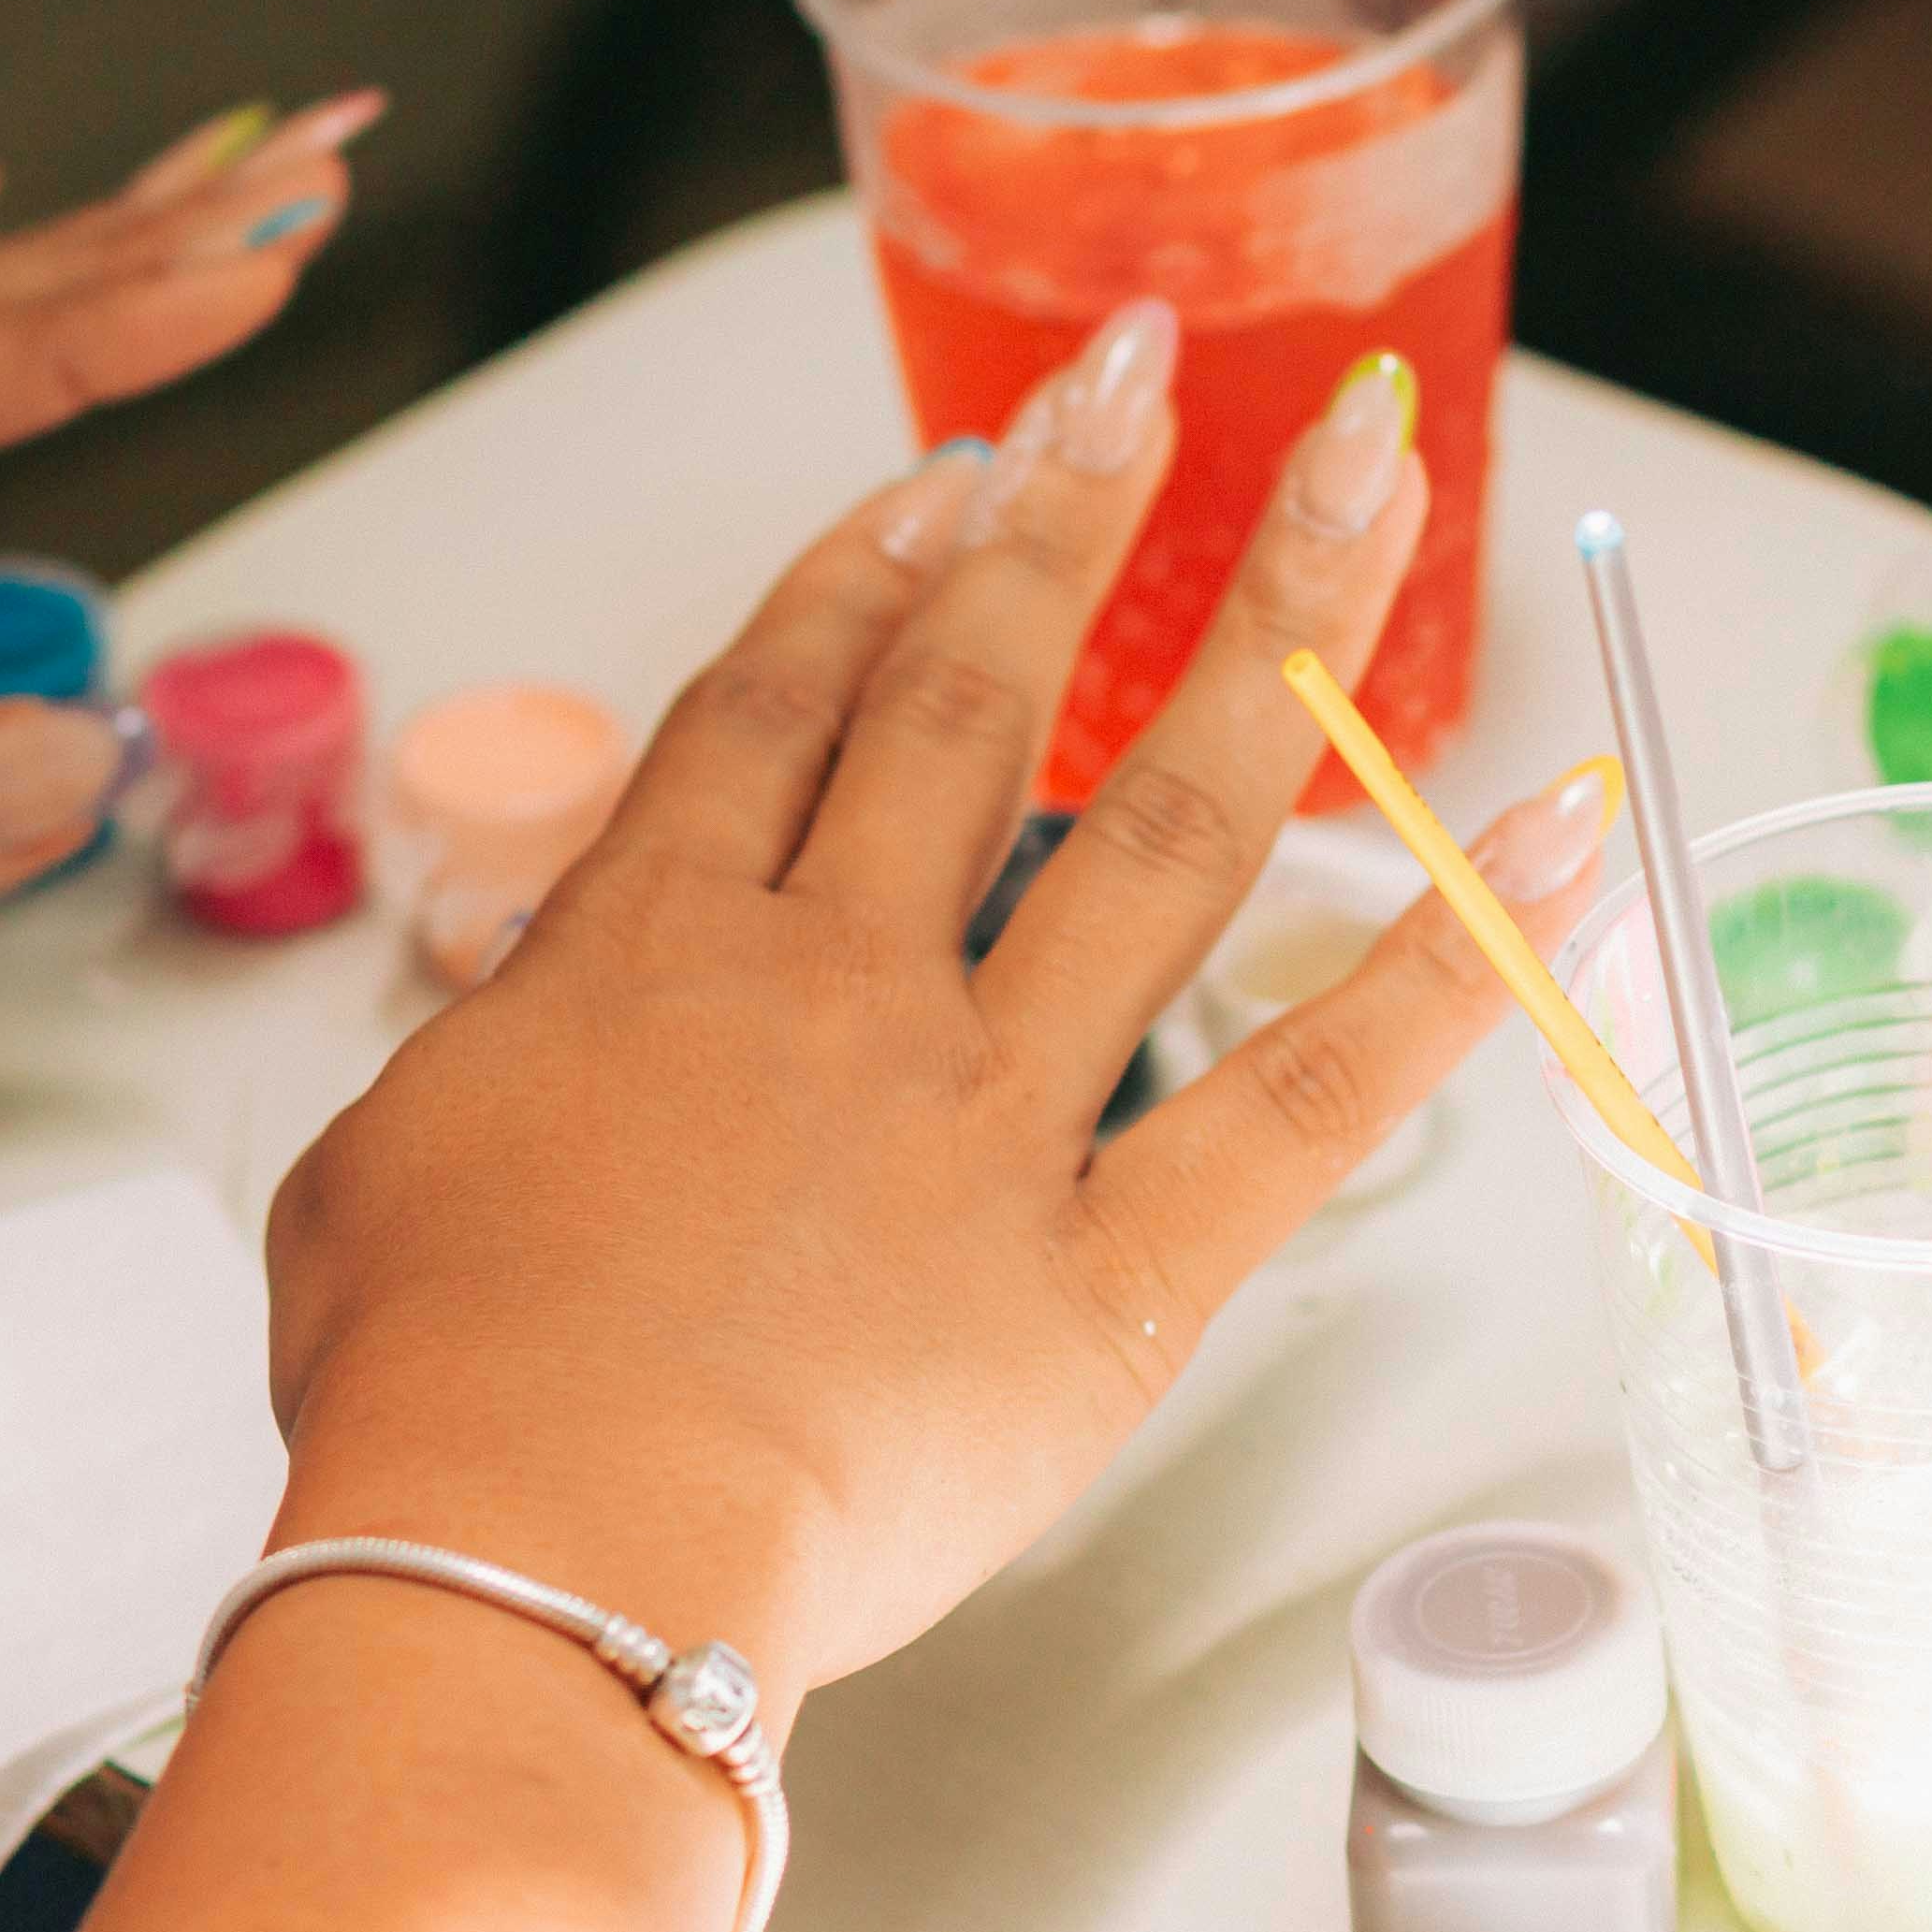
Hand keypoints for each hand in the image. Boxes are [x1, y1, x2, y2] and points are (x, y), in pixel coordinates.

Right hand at [261, 304, 1625, 1697]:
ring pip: (1155, 824)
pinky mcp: (1110, 1274)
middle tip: (1144, 375)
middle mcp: (838, 988)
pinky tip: (1556, 844)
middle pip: (966, 697)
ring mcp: (987, 1111)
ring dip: (1272, 630)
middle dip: (1066, 515)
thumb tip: (519, 1045)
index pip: (779, 709)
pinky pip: (1307, 1097)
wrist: (531, 1556)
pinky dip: (1451, 970)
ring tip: (1362, 473)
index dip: (864, 572)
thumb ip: (484, 1069)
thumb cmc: (430, 1406)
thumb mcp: (375, 1178)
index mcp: (651, 953)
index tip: (946, 485)